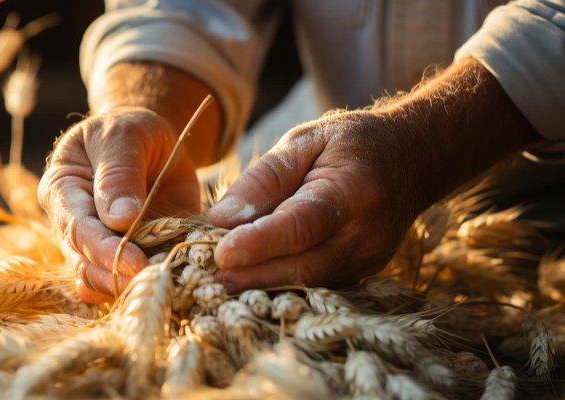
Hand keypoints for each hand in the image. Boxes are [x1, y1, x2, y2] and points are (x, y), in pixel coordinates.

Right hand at [39, 108, 199, 302]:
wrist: (152, 142)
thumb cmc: (131, 131)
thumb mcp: (125, 135)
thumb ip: (119, 172)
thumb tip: (119, 219)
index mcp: (61, 189)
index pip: (76, 227)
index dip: (104, 249)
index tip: (136, 262)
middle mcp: (70, 223)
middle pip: (84, 260)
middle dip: (117, 274)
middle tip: (154, 280)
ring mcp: (95, 245)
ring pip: (100, 279)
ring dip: (128, 287)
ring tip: (162, 286)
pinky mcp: (121, 257)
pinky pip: (123, 282)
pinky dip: (141, 289)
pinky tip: (163, 290)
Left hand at [208, 112, 412, 291]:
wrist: (413, 159)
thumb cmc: (352, 144)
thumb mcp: (306, 140)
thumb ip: (265, 177)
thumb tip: (222, 217)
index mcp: (353, 192)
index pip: (300, 225)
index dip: (259, 243)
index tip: (221, 254)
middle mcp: (365, 234)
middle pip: (302, 266)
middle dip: (251, 276)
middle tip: (205, 279)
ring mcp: (368, 260)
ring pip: (307, 282)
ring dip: (261, 285)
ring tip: (218, 281)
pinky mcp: (362, 273)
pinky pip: (316, 285)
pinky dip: (281, 283)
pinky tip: (249, 278)